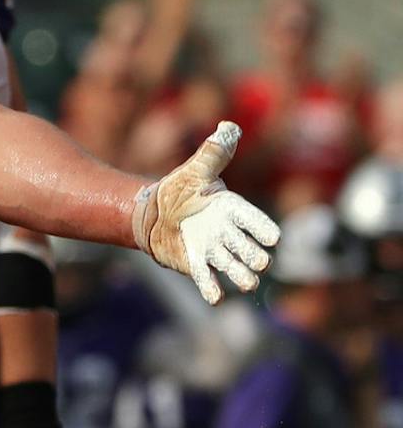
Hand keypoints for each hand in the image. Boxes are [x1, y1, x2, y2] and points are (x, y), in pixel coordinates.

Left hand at [131, 123, 280, 303]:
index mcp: (234, 210)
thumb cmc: (179, 190)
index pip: (256, 221)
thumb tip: (228, 128)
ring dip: (242, 277)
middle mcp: (229, 234)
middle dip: (256, 257)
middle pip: (251, 250)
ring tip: (248, 282)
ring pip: (236, 269)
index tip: (274, 238)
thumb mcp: (195, 170)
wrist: (153, 212)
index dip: (264, 229)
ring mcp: (215, 252)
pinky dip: (212, 290)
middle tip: (261, 262)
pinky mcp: (196, 265)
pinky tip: (217, 299)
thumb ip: (213, 153)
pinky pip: (208, 281)